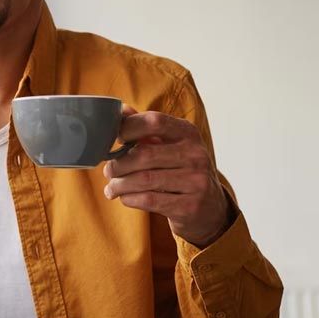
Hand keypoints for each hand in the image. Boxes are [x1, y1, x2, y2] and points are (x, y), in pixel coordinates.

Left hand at [103, 107, 231, 246]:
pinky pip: (149, 200)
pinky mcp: (190, 206)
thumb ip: (145, 128)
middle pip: (144, 154)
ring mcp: (196, 181)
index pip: (155, 121)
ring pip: (144, 180)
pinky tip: (124, 197)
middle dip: (119, 164)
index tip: (115, 139)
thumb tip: (120, 111)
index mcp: (188, 133)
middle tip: (108, 171)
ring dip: (120, 184)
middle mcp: (196, 154)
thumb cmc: (180, 169)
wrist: (210, 206)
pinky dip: (130, 198)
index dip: (128, 128)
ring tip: (112, 188)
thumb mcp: (170, 144)